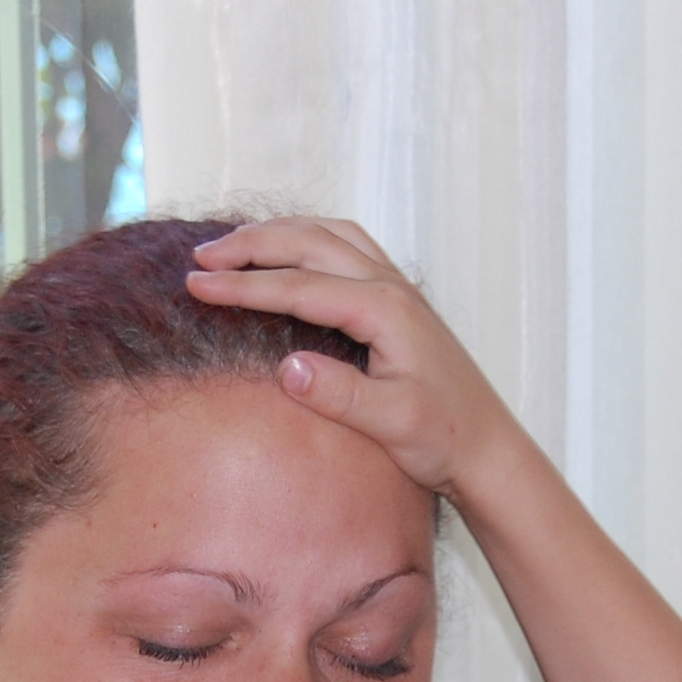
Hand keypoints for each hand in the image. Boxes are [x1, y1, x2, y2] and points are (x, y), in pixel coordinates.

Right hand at [184, 217, 536, 505]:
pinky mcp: (397, 299)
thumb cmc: (443, 437)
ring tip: (231, 246)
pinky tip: (287, 252)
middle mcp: (390, 286)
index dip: (242, 285)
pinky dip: (307, 238)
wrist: (486, 447)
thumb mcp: (391, 424)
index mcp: (384, 310)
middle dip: (250, 245)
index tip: (195, 285)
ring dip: (277, 233)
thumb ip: (340, 395)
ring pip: (329, 234)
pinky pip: (346, 246)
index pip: (298, 285)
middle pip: (309, 242)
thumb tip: (287, 367)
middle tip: (200, 258)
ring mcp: (396, 287)